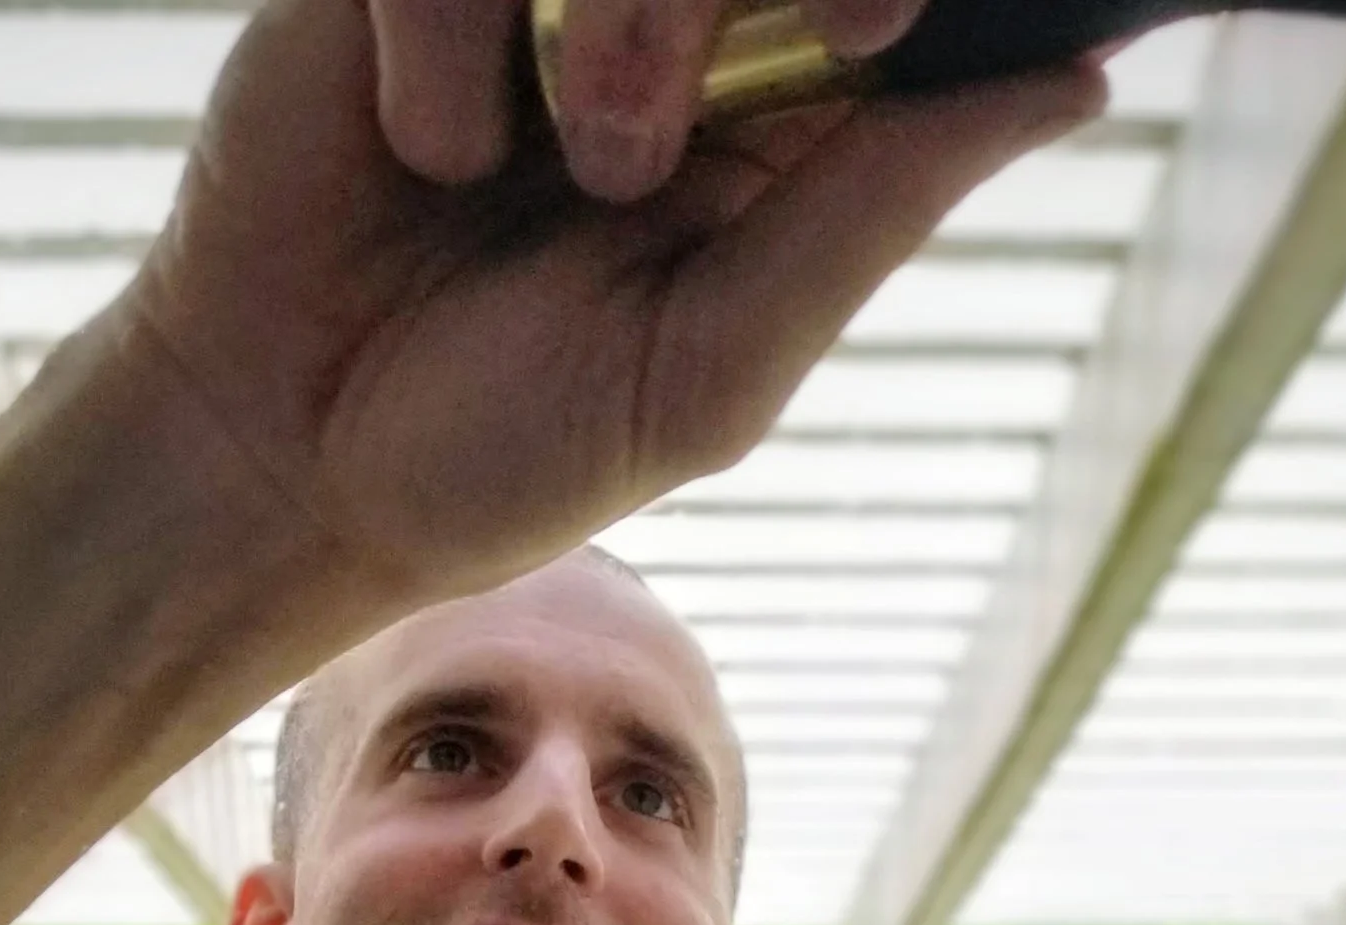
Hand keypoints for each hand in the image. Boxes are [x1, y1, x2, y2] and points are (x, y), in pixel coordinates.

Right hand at [128, 0, 1102, 617]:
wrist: (276, 458)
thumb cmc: (495, 444)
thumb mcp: (707, 368)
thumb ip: (870, 217)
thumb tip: (1069, 84)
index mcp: (775, 115)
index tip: (881, 28)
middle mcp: (670, 17)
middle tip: (742, 88)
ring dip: (623, 22)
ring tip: (569, 174)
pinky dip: (456, 37)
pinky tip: (428, 151)